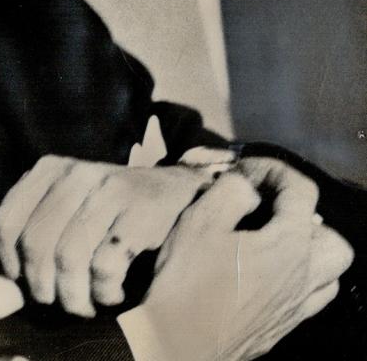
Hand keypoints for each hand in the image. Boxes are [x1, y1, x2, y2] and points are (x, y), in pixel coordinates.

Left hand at [0, 155, 213, 316]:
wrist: (177, 193)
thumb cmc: (109, 217)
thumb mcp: (63, 228)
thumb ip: (24, 266)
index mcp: (48, 170)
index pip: (6, 222)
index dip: (10, 264)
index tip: (27, 286)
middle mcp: (74, 173)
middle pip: (36, 244)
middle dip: (43, 288)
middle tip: (61, 303)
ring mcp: (108, 189)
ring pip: (68, 257)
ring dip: (74, 296)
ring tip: (86, 305)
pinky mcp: (140, 211)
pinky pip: (106, 264)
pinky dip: (104, 292)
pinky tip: (112, 294)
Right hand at [127, 171, 352, 360]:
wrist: (179, 340)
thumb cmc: (189, 278)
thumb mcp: (201, 219)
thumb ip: (231, 190)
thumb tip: (247, 185)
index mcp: (289, 245)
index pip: (302, 191)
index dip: (274, 171)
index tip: (244, 171)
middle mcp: (304, 276)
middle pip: (331, 238)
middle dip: (304, 216)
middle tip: (268, 210)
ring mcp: (298, 306)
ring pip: (330, 272)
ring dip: (309, 250)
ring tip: (272, 241)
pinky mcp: (284, 326)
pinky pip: (313, 298)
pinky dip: (302, 279)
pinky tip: (268, 274)